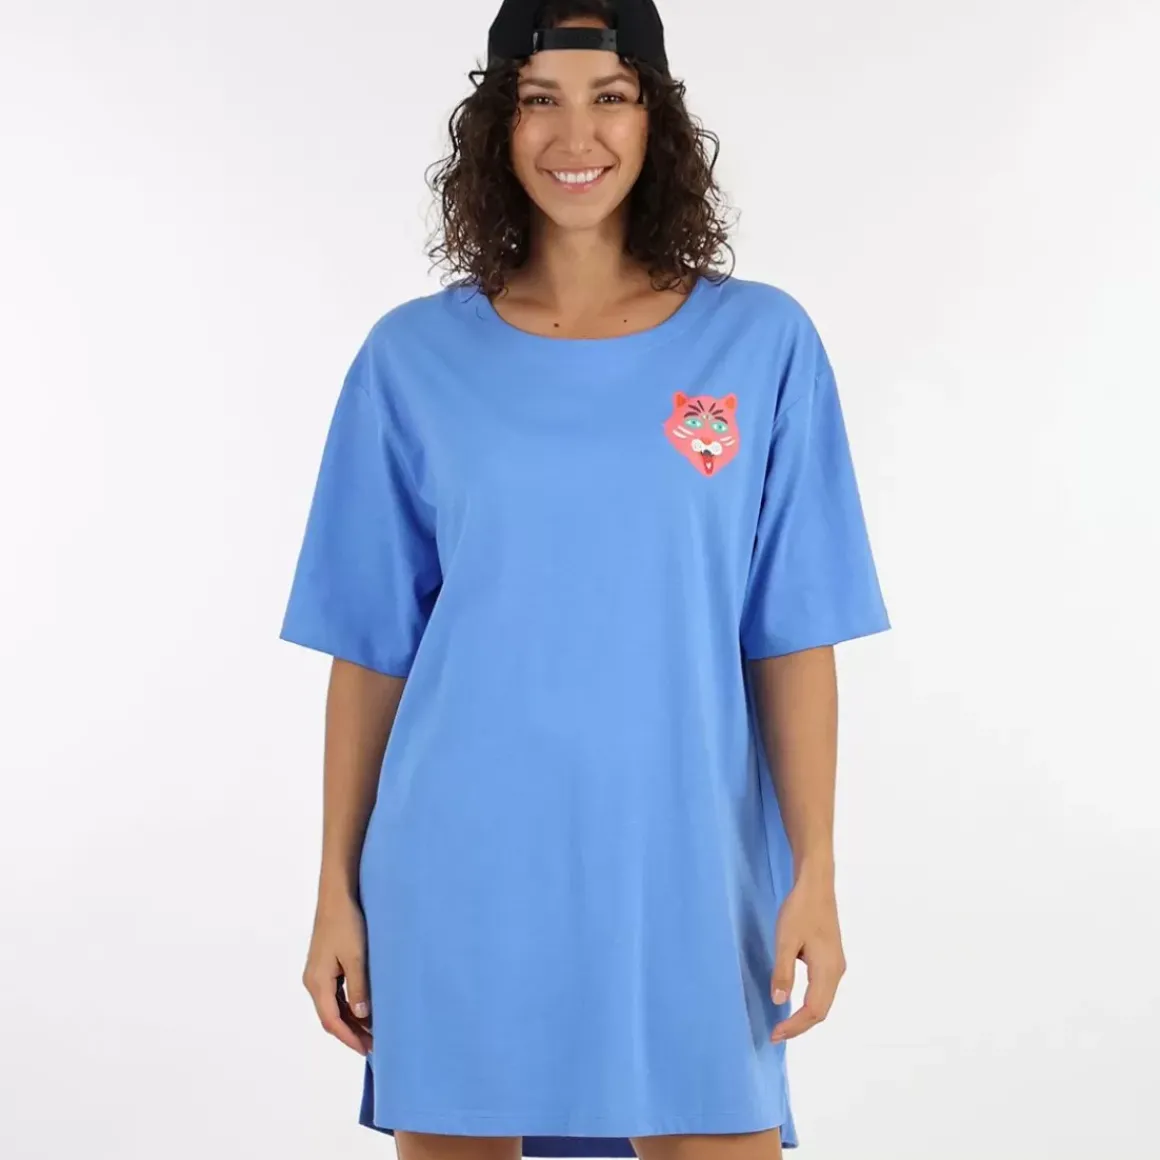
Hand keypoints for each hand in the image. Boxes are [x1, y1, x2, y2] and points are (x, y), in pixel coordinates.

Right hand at [303, 889, 372, 1054]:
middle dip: (351, 1033)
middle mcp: (313, 981)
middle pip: (330, 1017)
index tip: (368, 1050)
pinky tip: (364, 1009)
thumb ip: (359, 988)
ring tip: (372, 1032)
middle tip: (374, 1046)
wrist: (337, 895)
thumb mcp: (356, 957)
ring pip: (333, 1007)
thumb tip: (361, 1017)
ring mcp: (317, 973)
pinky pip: (335, 994)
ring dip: (350, 1021)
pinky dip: (348, 1006)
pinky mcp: (324, 965)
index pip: (331, 1021)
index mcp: (317, 982)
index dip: (349, 1038)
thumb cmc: (347, 923)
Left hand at [769, 866, 845, 1041]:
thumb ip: (783, 971)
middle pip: (822, 1010)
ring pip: (823, 1001)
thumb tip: (779, 1002)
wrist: (816, 884)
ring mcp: (836, 965)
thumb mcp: (785, 939)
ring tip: (783, 1024)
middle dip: (800, 1026)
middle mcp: (836, 972)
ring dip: (805, 1016)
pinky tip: (794, 1000)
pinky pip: (822, 989)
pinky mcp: (831, 958)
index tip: (774, 1034)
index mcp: (828, 970)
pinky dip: (809, 1002)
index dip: (795, 1026)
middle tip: (776, 1034)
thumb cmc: (800, 909)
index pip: (814, 1010)